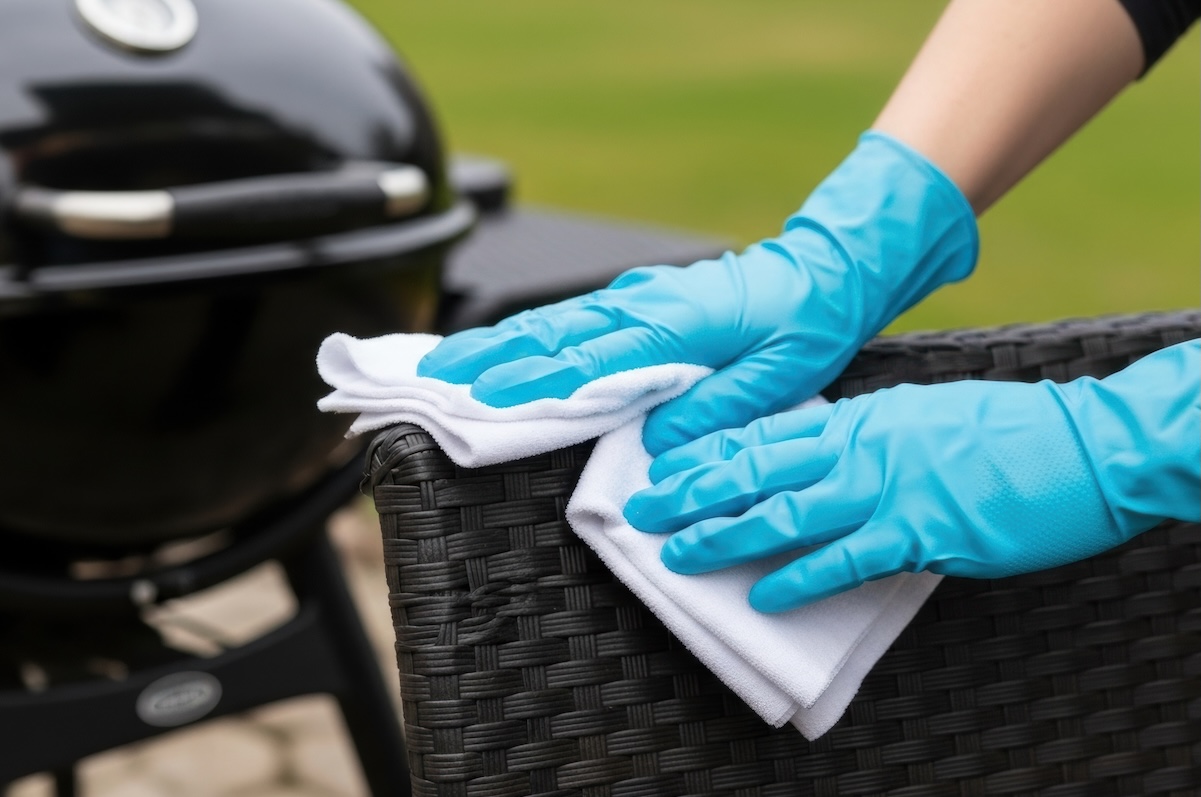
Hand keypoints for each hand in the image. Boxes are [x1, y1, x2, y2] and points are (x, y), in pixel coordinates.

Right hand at [418, 131, 977, 454]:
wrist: (827, 273)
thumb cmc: (809, 324)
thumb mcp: (781, 378)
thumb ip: (717, 411)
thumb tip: (657, 443)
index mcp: (676, 327)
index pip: (588, 362)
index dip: (530, 384)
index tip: (478, 400)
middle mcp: (647, 306)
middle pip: (554, 335)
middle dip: (489, 360)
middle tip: (432, 380)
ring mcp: (642, 298)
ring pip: (557, 322)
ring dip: (501, 344)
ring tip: (450, 363)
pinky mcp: (645, 300)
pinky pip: (578, 317)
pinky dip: (534, 334)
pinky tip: (510, 347)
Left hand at [624, 341, 1200, 611]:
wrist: (1078, 446)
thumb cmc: (1001, 430)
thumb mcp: (918, 412)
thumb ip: (864, 433)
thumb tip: (818, 450)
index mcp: (859, 418)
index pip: (765, 432)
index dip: (707, 452)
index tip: (663, 468)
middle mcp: (860, 449)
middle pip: (756, 469)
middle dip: (693, 492)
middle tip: (643, 512)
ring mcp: (887, 490)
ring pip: (785, 513)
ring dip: (726, 536)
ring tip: (679, 554)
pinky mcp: (920, 534)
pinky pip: (845, 559)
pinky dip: (801, 579)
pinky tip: (765, 596)